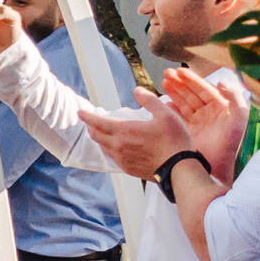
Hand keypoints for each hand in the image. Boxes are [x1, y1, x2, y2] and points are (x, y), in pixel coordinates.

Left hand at [78, 87, 193, 179]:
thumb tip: (137, 90)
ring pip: (103, 147)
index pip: (98, 122)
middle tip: (91, 122)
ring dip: (100, 139)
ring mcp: (122, 159)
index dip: (87, 116)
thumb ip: (149, 101)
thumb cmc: (174, 141)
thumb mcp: (166, 114)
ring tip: (103, 133)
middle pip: (96, 135)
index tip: (80, 112)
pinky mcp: (128, 169)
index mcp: (125, 131)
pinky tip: (117, 147)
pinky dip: (110, 149)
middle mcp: (119, 146)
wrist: (179, 169)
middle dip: (91, 127)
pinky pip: (113, 157)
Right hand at [163, 68, 247, 177]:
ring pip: (182, 102)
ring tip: (163, 82)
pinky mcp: (186, 132)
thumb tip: (221, 81)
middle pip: (191, 93)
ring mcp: (196, 122)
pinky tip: (162, 102)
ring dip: (173, 92)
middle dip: (179, 82)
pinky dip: (169, 108)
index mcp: (220, 108)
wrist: (217, 168)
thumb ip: (235, 98)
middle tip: (166, 73)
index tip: (180, 71)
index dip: (192, 79)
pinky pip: (176, 116)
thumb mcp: (238, 118)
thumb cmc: (230, 144)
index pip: (204, 89)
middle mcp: (208, 113)